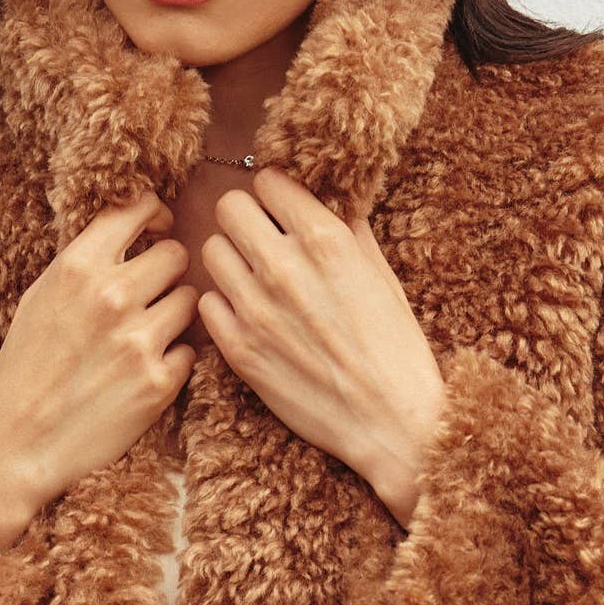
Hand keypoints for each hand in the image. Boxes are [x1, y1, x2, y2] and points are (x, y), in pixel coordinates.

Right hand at [0, 192, 197, 550]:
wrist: (17, 446)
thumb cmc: (24, 370)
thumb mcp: (40, 299)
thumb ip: (84, 263)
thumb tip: (131, 231)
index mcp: (76, 268)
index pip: (136, 209)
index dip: (153, 213)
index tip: (155, 226)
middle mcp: (111, 296)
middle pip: (176, 254)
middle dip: (166, 270)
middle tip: (149, 293)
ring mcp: (139, 340)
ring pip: (190, 301)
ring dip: (174, 313)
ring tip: (143, 335)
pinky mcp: (160, 382)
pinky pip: (189, 350)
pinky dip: (173, 358)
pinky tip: (142, 372)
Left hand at [197, 166, 443, 527]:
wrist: (390, 422)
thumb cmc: (396, 348)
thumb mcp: (382, 276)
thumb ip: (348, 230)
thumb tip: (326, 199)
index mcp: (324, 240)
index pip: (269, 182)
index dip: (277, 194)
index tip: (284, 210)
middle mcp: (283, 267)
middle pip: (229, 208)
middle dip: (246, 218)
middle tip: (263, 239)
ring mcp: (254, 309)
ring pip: (211, 251)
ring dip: (232, 259)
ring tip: (256, 278)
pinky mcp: (237, 349)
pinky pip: (207, 303)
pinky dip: (225, 304)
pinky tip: (251, 315)